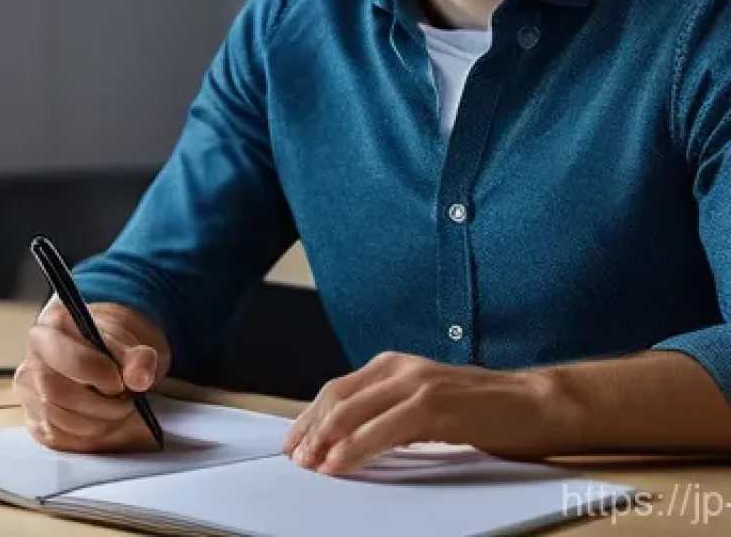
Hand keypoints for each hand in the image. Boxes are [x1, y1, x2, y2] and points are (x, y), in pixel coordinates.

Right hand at [14, 297, 171, 452]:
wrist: (111, 361)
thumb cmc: (115, 348)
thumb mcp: (132, 344)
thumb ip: (139, 358)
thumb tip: (139, 377)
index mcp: (51, 327)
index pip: (61, 353)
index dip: (90, 370)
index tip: (119, 382)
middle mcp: (33, 361)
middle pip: (54, 391)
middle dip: (97, 404)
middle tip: (127, 403)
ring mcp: (30, 394)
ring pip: (55, 418)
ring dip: (96, 423)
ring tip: (121, 412)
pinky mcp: (37, 422)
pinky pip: (58, 438)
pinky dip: (88, 437)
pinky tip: (108, 424)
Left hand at [283, 352, 575, 474]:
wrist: (536, 403)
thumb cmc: (482, 410)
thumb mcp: (425, 404)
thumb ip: (390, 413)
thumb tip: (349, 440)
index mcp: (394, 365)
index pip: (338, 389)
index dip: (311, 416)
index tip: (294, 441)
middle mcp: (400, 367)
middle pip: (338, 397)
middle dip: (311, 429)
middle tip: (294, 457)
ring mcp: (417, 383)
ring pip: (355, 411)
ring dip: (326, 440)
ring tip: (310, 465)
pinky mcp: (435, 404)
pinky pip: (384, 429)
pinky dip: (356, 447)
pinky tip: (341, 464)